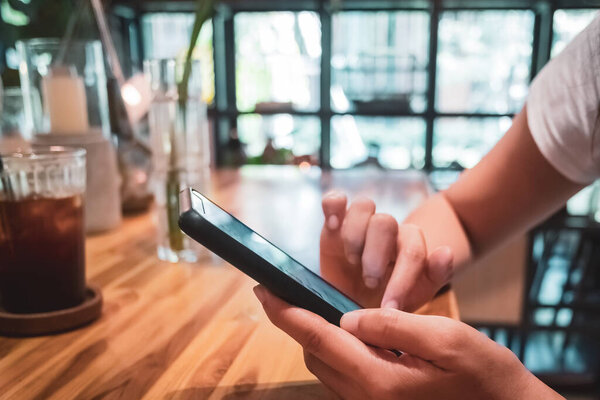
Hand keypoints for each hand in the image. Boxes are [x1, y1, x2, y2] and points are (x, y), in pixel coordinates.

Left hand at [254, 286, 561, 399]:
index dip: (287, 313)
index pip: (319, 338)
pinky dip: (335, 349)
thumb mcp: (445, 339)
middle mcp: (368, 397)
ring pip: (326, 366)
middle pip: (316, 354)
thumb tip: (348, 316)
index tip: (264, 290)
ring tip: (312, 307)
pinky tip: (347, 331)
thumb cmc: (484, 375)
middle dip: (296, 323)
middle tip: (287, 293)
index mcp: (379, 380)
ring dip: (315, 336)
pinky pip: (344, 374)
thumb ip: (393, 325)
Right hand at [321, 191, 453, 310]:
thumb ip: (436, 273)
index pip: (412, 251)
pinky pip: (334, 200)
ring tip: (351, 261)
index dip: (402, 279)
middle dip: (376, 254)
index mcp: (409, 245)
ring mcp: (360, 223)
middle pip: (386, 222)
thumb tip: (446, 251)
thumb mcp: (416, 294)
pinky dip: (333, 206)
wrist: (355, 304)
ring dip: (355, 235)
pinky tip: (333, 225)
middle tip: (370, 282)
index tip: (389, 308)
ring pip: (363, 207)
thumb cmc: (389, 300)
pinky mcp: (333, 223)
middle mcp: (386, 229)